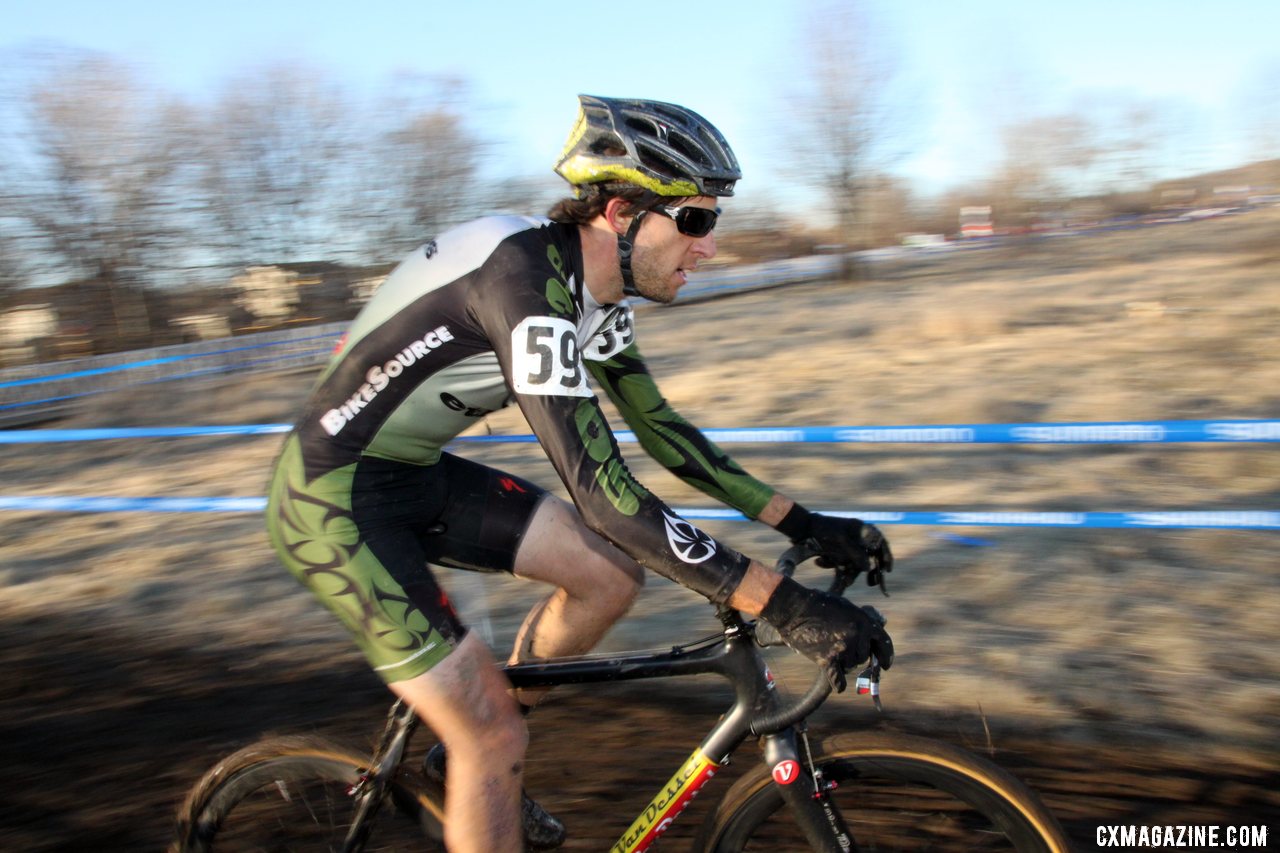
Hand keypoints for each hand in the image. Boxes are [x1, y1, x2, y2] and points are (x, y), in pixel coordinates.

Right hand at [761, 577, 894, 691]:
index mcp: (864, 621)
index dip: (886, 656)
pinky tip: (839, 686)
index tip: (885, 665)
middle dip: (855, 655)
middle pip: (863, 657)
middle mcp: (857, 636)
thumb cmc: (818, 604)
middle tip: (840, 647)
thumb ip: (862, 621)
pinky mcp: (828, 660)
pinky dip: (838, 683)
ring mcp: (843, 649)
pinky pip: (838, 679)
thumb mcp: (846, 607)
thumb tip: (876, 630)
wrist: (794, 609)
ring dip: (843, 663)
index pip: (883, 643)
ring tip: (828, 649)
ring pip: (850, 667)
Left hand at [806, 513, 893, 588]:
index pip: (880, 543)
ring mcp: (847, 548)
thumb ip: (856, 553)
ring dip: (847, 572)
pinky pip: (840, 565)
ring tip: (841, 580)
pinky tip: (819, 561)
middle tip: (869, 582)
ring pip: (853, 565)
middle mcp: (857, 540)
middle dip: (866, 570)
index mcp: (862, 530)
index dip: (886, 556)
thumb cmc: (825, 528)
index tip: (888, 569)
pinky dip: (831, 566)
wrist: (802, 527)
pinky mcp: (837, 554)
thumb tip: (869, 568)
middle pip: (869, 558)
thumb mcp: (841, 540)